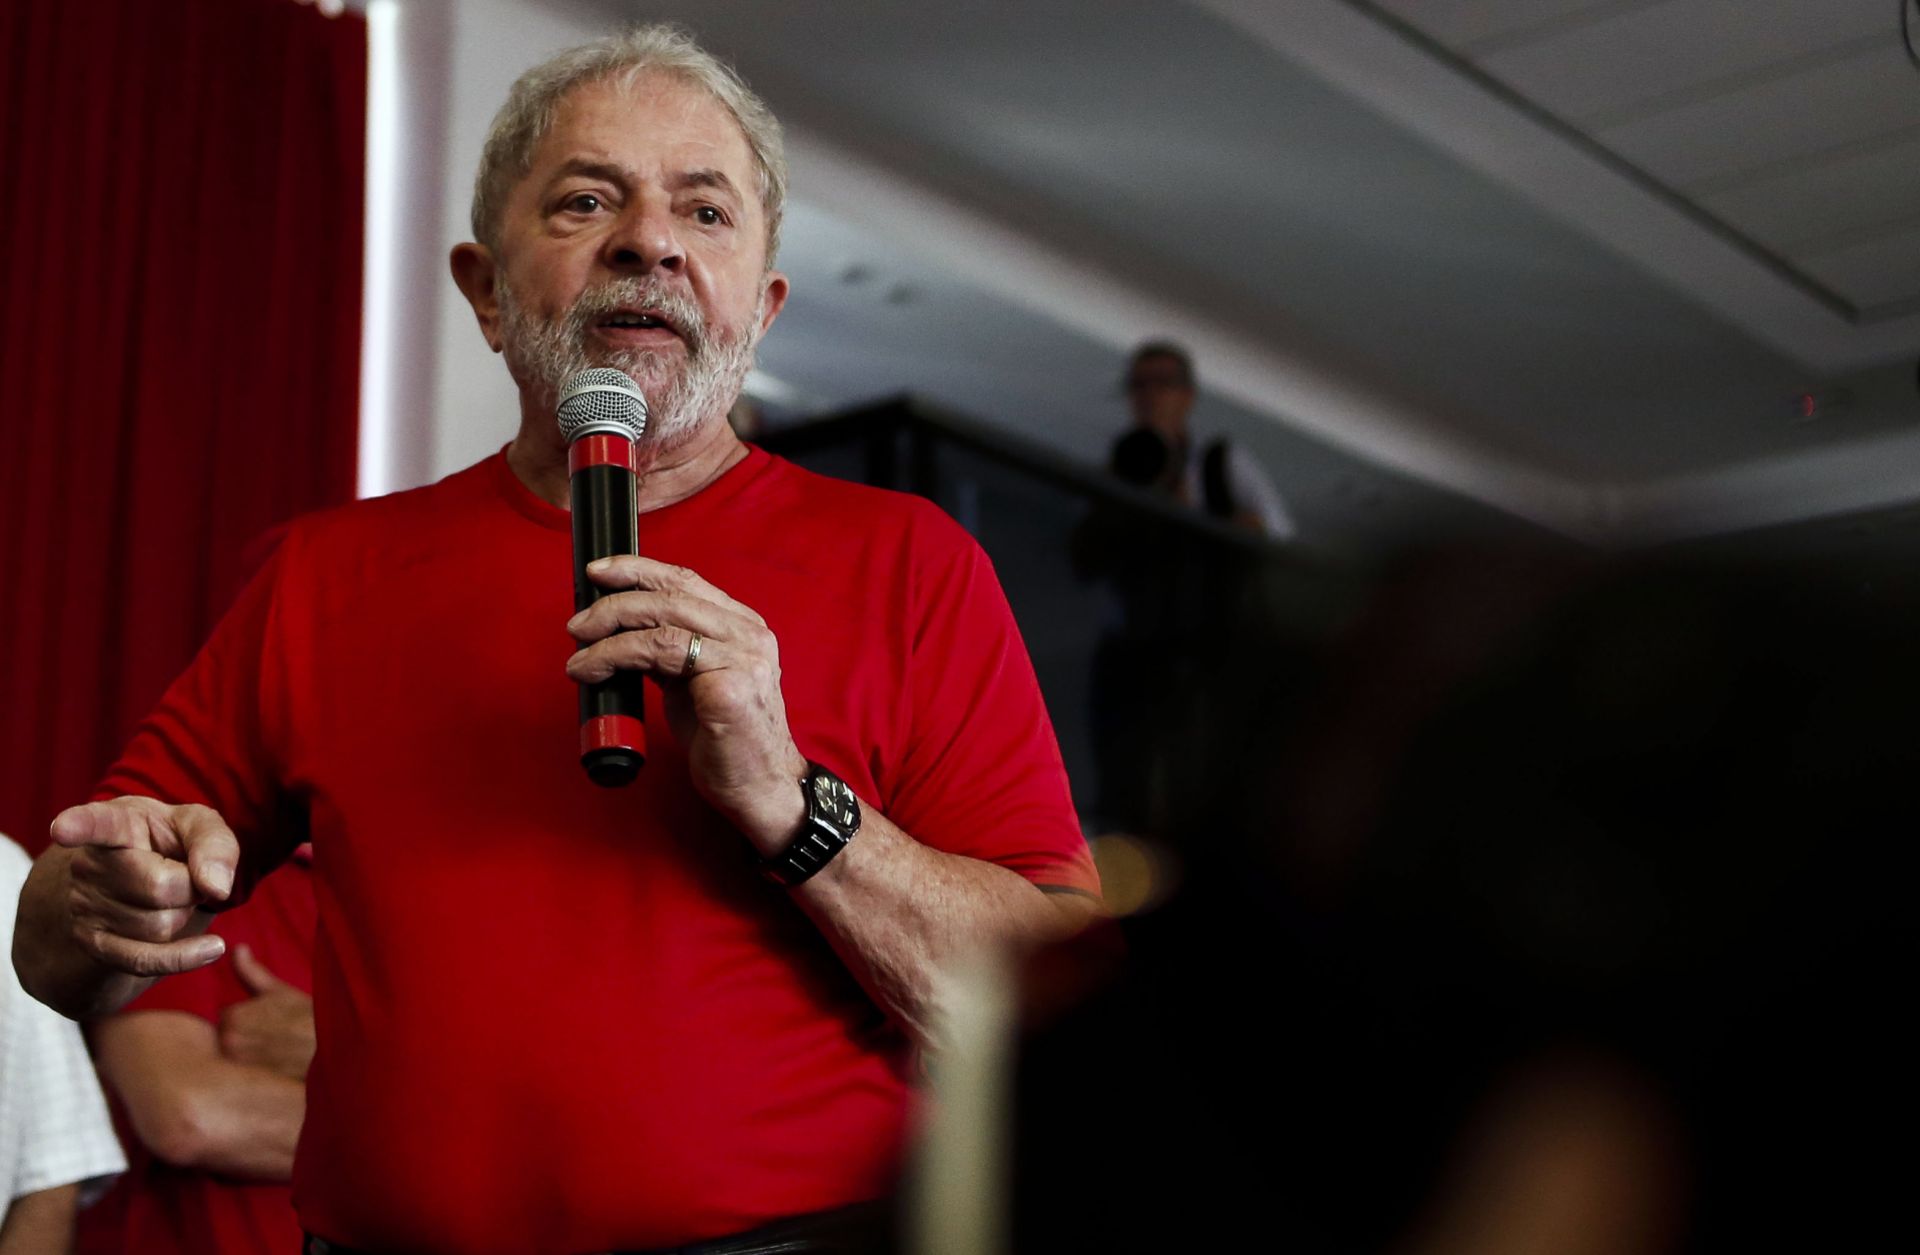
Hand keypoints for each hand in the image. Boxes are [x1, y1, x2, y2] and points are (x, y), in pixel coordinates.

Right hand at [47, 796, 237, 976]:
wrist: (141, 879)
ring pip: (159, 926)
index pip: (97, 823)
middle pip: (159, 886)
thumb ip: (214, 845)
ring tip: (171, 897)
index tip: (63, 828)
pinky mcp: (95, 943)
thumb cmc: (171, 844)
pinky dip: (183, 957)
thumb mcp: (199, 827)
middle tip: (185, 875)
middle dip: (191, 887)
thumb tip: (216, 887)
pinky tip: (212, 949)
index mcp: (117, 822)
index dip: (79, 825)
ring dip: (183, 915)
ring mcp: (85, 906)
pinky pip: (143, 960)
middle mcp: (90, 864)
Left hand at [218, 944, 315, 1079]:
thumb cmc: (306, 1016)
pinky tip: (270, 1066)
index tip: (262, 1020)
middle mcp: (228, 1042)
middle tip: (268, 1035)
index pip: (226, 1017)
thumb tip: (238, 949)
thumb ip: (252, 971)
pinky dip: (251, 1070)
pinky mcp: (247, 1083)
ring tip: (270, 1051)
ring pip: (233, 1056)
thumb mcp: (279, 990)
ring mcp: (238, 1065)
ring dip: (245, 1054)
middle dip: (241, 1036)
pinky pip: (241, 1075)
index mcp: (232, 1017)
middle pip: (226, 1038)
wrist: (329, 1047)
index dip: (244, 1018)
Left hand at [565, 556, 805, 851]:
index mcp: (743, 627)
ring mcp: (743, 658)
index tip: (600, 572)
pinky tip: (596, 672)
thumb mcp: (694, 683)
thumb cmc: (727, 740)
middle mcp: (748, 634)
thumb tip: (621, 632)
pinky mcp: (728, 686)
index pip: (685, 581)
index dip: (638, 570)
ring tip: (580, 657)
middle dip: (614, 604)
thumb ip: (669, 652)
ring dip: (608, 636)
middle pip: (670, 596)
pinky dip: (618, 658)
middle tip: (578, 625)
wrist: (761, 788)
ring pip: (662, 624)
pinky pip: (660, 656)